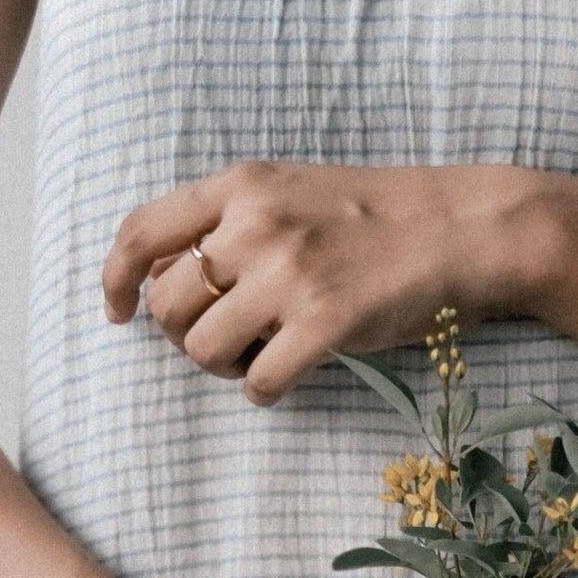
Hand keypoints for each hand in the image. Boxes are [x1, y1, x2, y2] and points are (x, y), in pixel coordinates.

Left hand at [100, 160, 550, 405]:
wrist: (461, 229)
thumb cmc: (380, 217)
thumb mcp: (295, 191)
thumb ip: (236, 221)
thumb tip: (177, 277)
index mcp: (241, 186)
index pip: (143, 232)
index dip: (115, 279)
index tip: (118, 312)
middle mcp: (255, 225)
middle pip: (167, 304)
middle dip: (183, 336)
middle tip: (222, 342)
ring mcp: (289, 275)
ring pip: (203, 349)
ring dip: (223, 367)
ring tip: (258, 358)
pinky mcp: (325, 323)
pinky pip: (259, 381)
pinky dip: (263, 391)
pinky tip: (284, 380)